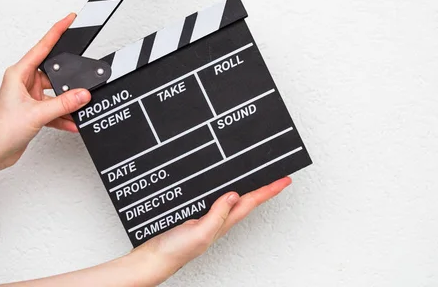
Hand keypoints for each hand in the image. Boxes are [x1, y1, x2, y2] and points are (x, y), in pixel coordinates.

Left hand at [0, 13, 90, 169]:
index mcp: (19, 74)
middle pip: (55, 73)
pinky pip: (55, 109)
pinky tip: (72, 123)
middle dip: (70, 80)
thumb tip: (83, 94)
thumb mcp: (37, 114)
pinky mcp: (33, 112)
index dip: (57, 31)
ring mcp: (29, 97)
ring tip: (79, 108)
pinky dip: (64, 117)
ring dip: (67, 103)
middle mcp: (24, 83)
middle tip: (84, 80)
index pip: (43, 46)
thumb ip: (63, 103)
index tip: (69, 19)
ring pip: (56, 94)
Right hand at [123, 177, 292, 284]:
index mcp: (223, 222)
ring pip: (234, 200)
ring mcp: (208, 218)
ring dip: (249, 190)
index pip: (251, 202)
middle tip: (279, 178)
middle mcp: (219, 220)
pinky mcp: (196, 216)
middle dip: (264, 189)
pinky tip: (226, 188)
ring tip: (262, 181)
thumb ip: (217, 215)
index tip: (284, 180)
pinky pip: (217, 200)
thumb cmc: (175, 251)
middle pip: (247, 200)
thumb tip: (233, 195)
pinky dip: (226, 192)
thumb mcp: (200, 232)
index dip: (269, 190)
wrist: (153, 259)